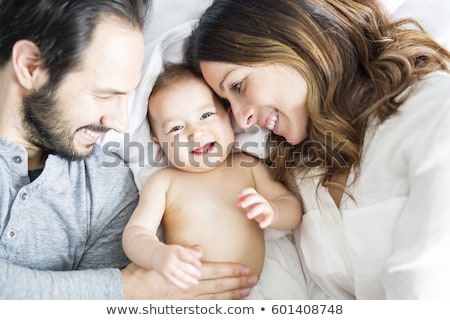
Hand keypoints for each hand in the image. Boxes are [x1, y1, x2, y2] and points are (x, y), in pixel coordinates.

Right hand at [121, 261, 257, 298]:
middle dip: (238, 282)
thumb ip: (181, 254)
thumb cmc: (142, 274)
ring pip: (216, 299)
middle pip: (219, 286)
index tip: (246, 268)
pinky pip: (205, 309)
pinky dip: (218, 307)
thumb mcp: (160, 259)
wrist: (126, 294)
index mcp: (186, 276)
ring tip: (247, 292)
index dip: (232, 270)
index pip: (215, 272)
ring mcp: (187, 302)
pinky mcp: (182, 309)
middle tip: (254, 280)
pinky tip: (227, 305)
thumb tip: (200, 250)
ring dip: (233, 295)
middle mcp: (189, 290)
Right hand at [151, 244, 202, 288]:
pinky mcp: (164, 274)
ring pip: (179, 275)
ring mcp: (166, 267)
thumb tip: (201, 254)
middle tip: (199, 275)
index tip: (200, 265)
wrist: (155, 255)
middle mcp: (170, 259)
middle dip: (192, 271)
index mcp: (176, 251)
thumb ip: (191, 252)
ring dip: (188, 279)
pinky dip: (180, 284)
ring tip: (196, 282)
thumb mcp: (180, 249)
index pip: (186, 256)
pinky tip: (186, 287)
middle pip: (183, 266)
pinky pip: (172, 281)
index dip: (193, 261)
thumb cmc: (171, 252)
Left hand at [237, 187, 273, 227]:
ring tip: (248, 216)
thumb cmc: (257, 208)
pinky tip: (261, 226)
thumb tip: (237, 203)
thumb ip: (243, 202)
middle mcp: (261, 200)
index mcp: (255, 197)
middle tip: (242, 205)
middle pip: (256, 197)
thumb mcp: (250, 204)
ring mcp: (266, 207)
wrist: (271, 213)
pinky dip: (265, 222)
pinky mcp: (270, 215)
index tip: (238, 196)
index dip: (244, 192)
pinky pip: (269, 218)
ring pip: (262, 206)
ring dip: (254, 211)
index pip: (251, 191)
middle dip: (248, 200)